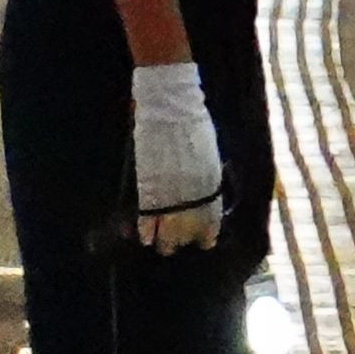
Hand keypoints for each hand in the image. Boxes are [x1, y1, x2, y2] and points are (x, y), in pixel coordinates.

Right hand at [131, 61, 224, 254]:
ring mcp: (170, 191)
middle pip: (188, 230)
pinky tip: (143, 238)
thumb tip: (205, 191)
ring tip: (162, 247)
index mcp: (211, 184)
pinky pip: (146, 217)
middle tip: (179, 245)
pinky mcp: (149, 186)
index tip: (205, 243)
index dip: (207, 235)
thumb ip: (207, 176)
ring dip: (165, 241)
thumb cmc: (193, 124)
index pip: (211, 221)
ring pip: (167, 229)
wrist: (172, 107)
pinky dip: (144, 229)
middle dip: (184, 239)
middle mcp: (193, 193)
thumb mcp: (208, 154)